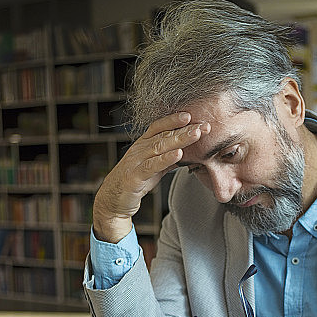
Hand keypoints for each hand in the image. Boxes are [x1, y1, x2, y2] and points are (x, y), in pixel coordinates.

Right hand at [92, 112, 210, 242]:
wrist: (113, 200)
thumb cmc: (135, 181)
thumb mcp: (154, 167)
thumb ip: (168, 158)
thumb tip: (186, 151)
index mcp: (143, 144)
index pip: (159, 127)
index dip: (174, 120)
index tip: (192, 115)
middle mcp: (139, 149)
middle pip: (164, 135)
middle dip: (185, 129)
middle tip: (204, 124)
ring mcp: (135, 162)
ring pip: (159, 147)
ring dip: (179, 140)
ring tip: (196, 134)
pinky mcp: (134, 177)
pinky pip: (151, 166)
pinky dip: (165, 159)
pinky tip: (178, 154)